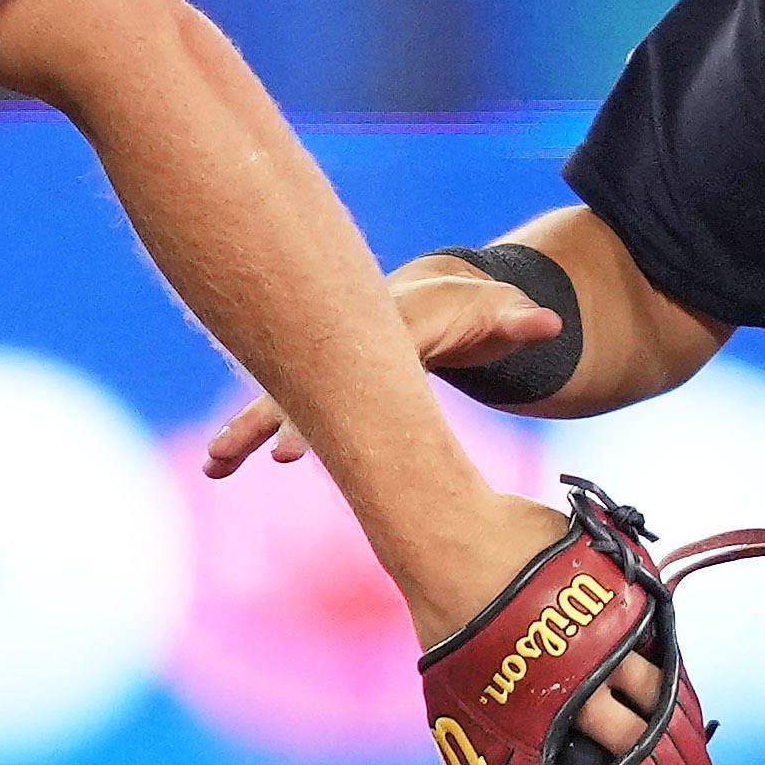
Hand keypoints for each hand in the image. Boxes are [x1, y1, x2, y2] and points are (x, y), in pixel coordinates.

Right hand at [199, 261, 563, 477]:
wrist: (430, 297)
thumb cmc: (466, 313)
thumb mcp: (495, 311)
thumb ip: (517, 318)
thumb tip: (550, 323)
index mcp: (389, 323)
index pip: (364, 355)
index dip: (350, 384)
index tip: (339, 415)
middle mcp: (346, 342)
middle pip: (309, 376)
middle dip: (290, 413)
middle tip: (279, 457)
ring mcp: (325, 364)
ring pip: (279, 395)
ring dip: (247, 428)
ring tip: (215, 464)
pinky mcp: (314, 385)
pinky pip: (278, 406)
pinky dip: (247, 434)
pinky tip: (216, 467)